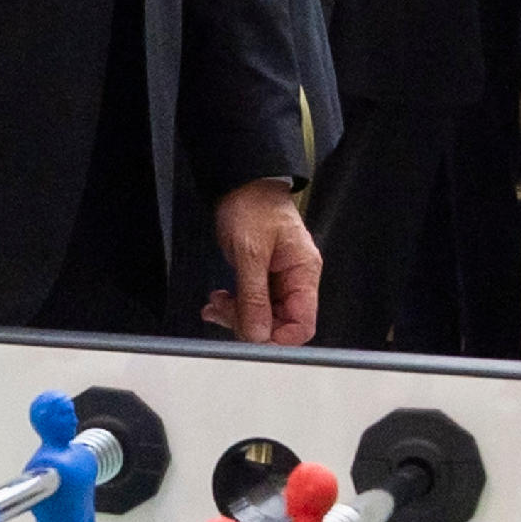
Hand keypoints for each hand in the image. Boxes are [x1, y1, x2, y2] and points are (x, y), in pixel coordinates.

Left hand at [202, 177, 319, 344]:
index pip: (302, 325)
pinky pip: (252, 303)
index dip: (279, 338)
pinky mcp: (263, 278)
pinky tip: (219, 301)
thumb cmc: (253, 205)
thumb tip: (258, 334)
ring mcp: (279, 281)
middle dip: (249, 324)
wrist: (242, 184)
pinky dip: (234, 307)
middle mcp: (296, 280)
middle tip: (224, 311)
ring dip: (236, 316)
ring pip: (262, 317)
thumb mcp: (250, 251)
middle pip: (280, 324)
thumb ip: (254, 296)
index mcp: (304, 273)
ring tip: (216, 304)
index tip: (251, 335)